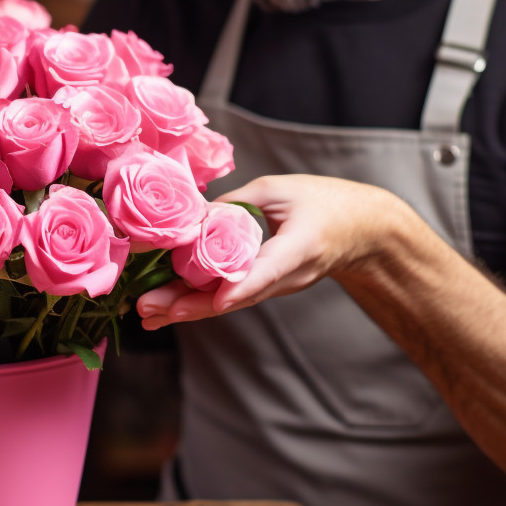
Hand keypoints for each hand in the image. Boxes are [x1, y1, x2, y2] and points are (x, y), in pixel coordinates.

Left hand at [137, 175, 398, 328]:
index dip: (243, 286)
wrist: (359, 232)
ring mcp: (275, 287)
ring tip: (146, 315)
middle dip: (192, 305)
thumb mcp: (281, 190)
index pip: (268, 271)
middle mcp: (286, 276)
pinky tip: (165, 310)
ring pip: (227, 302)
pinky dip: (197, 303)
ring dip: (186, 309)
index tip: (218, 300)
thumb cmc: (323, 202)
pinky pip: (228, 297)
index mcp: (300, 247)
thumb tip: (193, 216)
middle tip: (150, 309)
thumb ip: (238, 203)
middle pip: (236, 296)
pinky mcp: (264, 287)